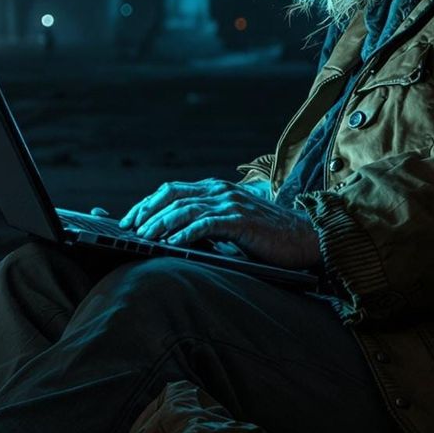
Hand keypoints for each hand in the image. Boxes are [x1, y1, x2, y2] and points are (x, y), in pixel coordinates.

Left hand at [118, 179, 322, 270]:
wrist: (305, 237)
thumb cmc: (267, 235)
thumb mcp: (230, 224)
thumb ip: (206, 222)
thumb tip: (172, 236)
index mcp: (214, 189)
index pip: (171, 190)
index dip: (146, 204)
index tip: (128, 220)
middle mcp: (220, 191)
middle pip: (172, 195)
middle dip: (146, 211)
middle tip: (129, 229)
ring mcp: (231, 203)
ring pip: (186, 208)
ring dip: (162, 222)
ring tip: (145, 236)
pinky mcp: (242, 220)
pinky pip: (208, 223)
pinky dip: (187, 232)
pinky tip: (173, 243)